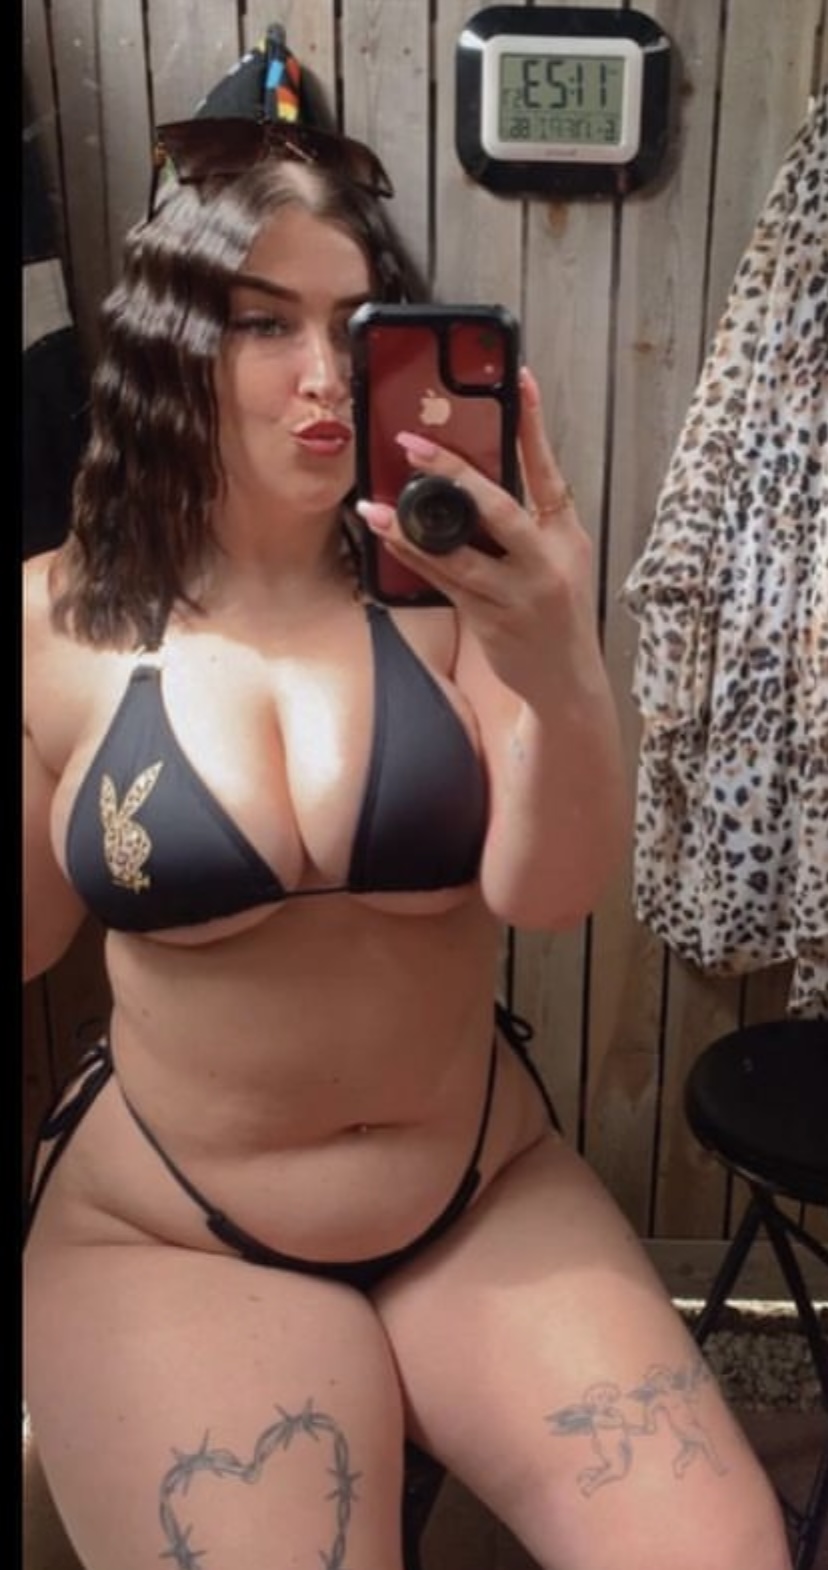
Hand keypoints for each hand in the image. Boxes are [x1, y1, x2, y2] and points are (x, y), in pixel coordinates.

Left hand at [355, 366, 597, 700]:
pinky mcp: (489, 619)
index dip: (533, 424)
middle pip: (499, 508)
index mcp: (566, 533)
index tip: (520, 379)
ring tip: (376, 504)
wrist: (567, 678)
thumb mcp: (560, 556)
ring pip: (458, 552)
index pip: (549, 470)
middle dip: (454, 473)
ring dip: (410, 526)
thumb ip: (528, 520)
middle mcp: (545, 561)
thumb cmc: (558, 610)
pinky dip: (412, 556)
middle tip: (413, 445)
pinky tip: (387, 536)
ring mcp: (517, 593)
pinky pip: (442, 581)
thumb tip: (476, 476)